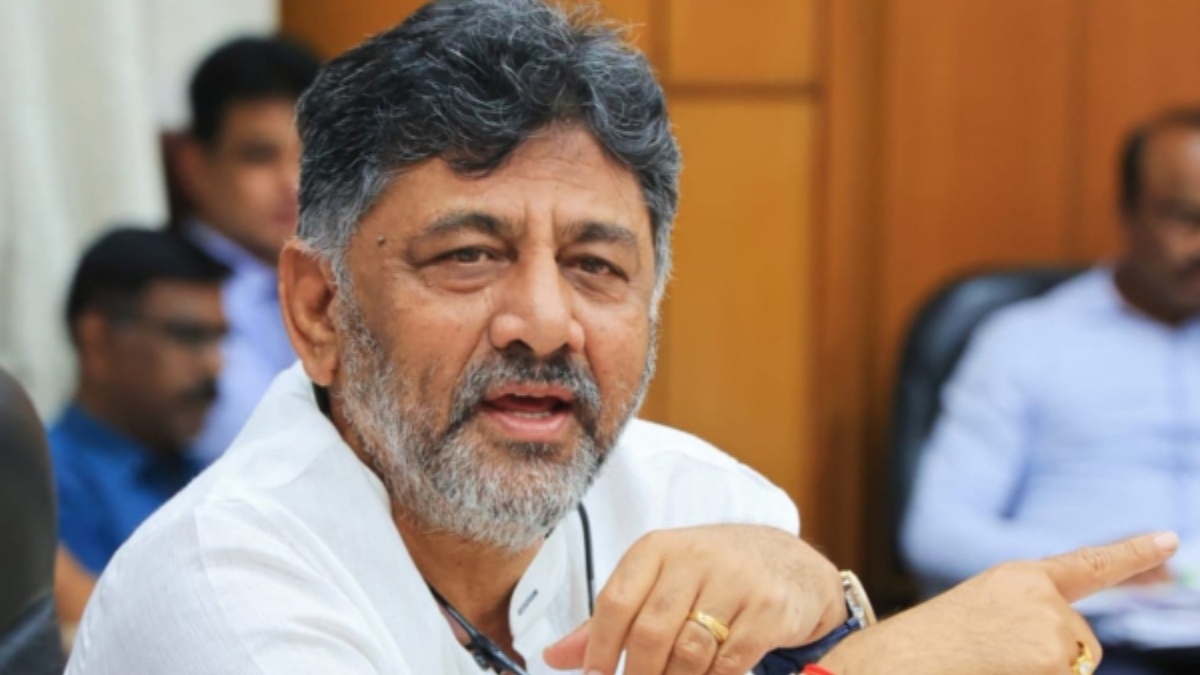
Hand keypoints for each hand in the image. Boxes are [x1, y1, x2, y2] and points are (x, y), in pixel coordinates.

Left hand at [543, 524, 845, 674]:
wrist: (789, 564)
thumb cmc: (711, 576)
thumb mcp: (659, 581)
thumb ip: (611, 619)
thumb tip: (553, 656)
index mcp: (657, 549)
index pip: (615, 601)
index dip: (597, 648)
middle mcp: (695, 557)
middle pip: (649, 632)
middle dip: (636, 674)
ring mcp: (736, 581)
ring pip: (689, 651)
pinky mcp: (769, 609)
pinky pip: (729, 662)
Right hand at [819, 532, 1178, 674]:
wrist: (898, 661)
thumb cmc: (931, 645)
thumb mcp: (983, 614)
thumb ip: (1029, 615)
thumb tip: (1072, 647)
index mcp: (1019, 577)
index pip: (1088, 565)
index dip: (1133, 554)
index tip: (1172, 540)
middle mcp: (1041, 594)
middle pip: (1080, 640)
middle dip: (1052, 659)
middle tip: (995, 659)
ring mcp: (1051, 626)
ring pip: (1074, 664)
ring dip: (1043, 673)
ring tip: (991, 666)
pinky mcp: (1054, 658)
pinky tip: (999, 671)